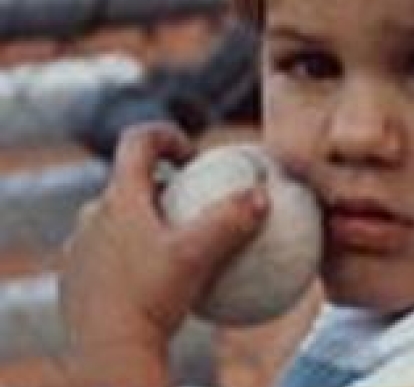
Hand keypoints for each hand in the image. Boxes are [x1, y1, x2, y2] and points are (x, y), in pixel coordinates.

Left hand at [59, 122, 267, 383]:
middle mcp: (91, 216)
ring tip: (178, 246)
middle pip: (130, 182)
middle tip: (194, 206)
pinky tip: (162, 282)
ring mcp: (80, 248)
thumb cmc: (151, 299)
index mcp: (118, 198)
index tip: (193, 156)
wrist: (107, 351)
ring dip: (147, 222)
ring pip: (117, 219)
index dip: (167, 136)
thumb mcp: (200, 256)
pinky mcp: (76, 278)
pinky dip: (135, 256)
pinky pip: (109, 254)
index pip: (138, 140)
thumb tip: (262, 195)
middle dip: (163, 187)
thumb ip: (232, 220)